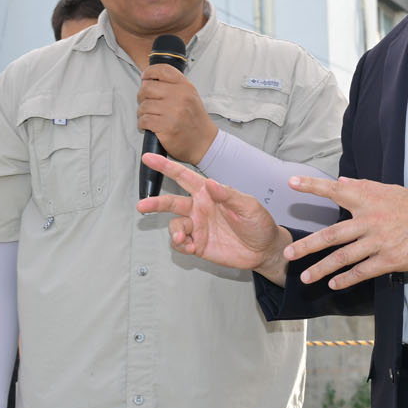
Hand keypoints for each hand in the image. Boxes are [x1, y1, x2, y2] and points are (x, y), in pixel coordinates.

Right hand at [136, 153, 291, 280]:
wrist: (265, 250)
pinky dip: (181, 246)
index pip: (184, 176)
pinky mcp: (199, 244)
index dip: (166, 166)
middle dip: (155, 203)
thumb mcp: (249, 205)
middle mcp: (199, 208)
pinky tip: (190, 247)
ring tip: (182, 239)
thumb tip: (210, 183)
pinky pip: (181, 244)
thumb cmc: (259, 223)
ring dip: (174, 232)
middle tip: (142, 206)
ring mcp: (198, 227)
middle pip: (171, 202)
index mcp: (208, 193)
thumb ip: (229, 194)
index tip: (149, 158)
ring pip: (175, 225)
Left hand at [137, 63, 216, 164]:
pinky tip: (148, 125)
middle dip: (142, 96)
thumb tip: (147, 80)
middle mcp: (180, 97)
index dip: (149, 72)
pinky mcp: (166, 127)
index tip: (145, 77)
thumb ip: (173, 85)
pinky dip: (142, 123)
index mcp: (185, 87)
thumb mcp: (190, 96)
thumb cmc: (194, 120)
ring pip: (143, 105)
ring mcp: (173, 112)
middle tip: (146, 103)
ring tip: (149, 116)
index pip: (162, 70)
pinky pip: (144, 120)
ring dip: (142, 112)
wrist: (204, 142)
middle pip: (147, 88)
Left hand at [285, 176, 407, 289]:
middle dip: (307, 245)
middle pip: (332, 234)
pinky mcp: (389, 260)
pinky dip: (346, 279)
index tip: (292, 184)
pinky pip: (362, 271)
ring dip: (322, 268)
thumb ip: (365, 188)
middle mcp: (370, 219)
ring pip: (343, 257)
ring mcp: (379, 241)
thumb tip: (342, 183)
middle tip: (289, 253)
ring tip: (305, 278)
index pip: (336, 190)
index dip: (312, 187)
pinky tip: (334, 284)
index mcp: (370, 198)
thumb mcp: (392, 191)